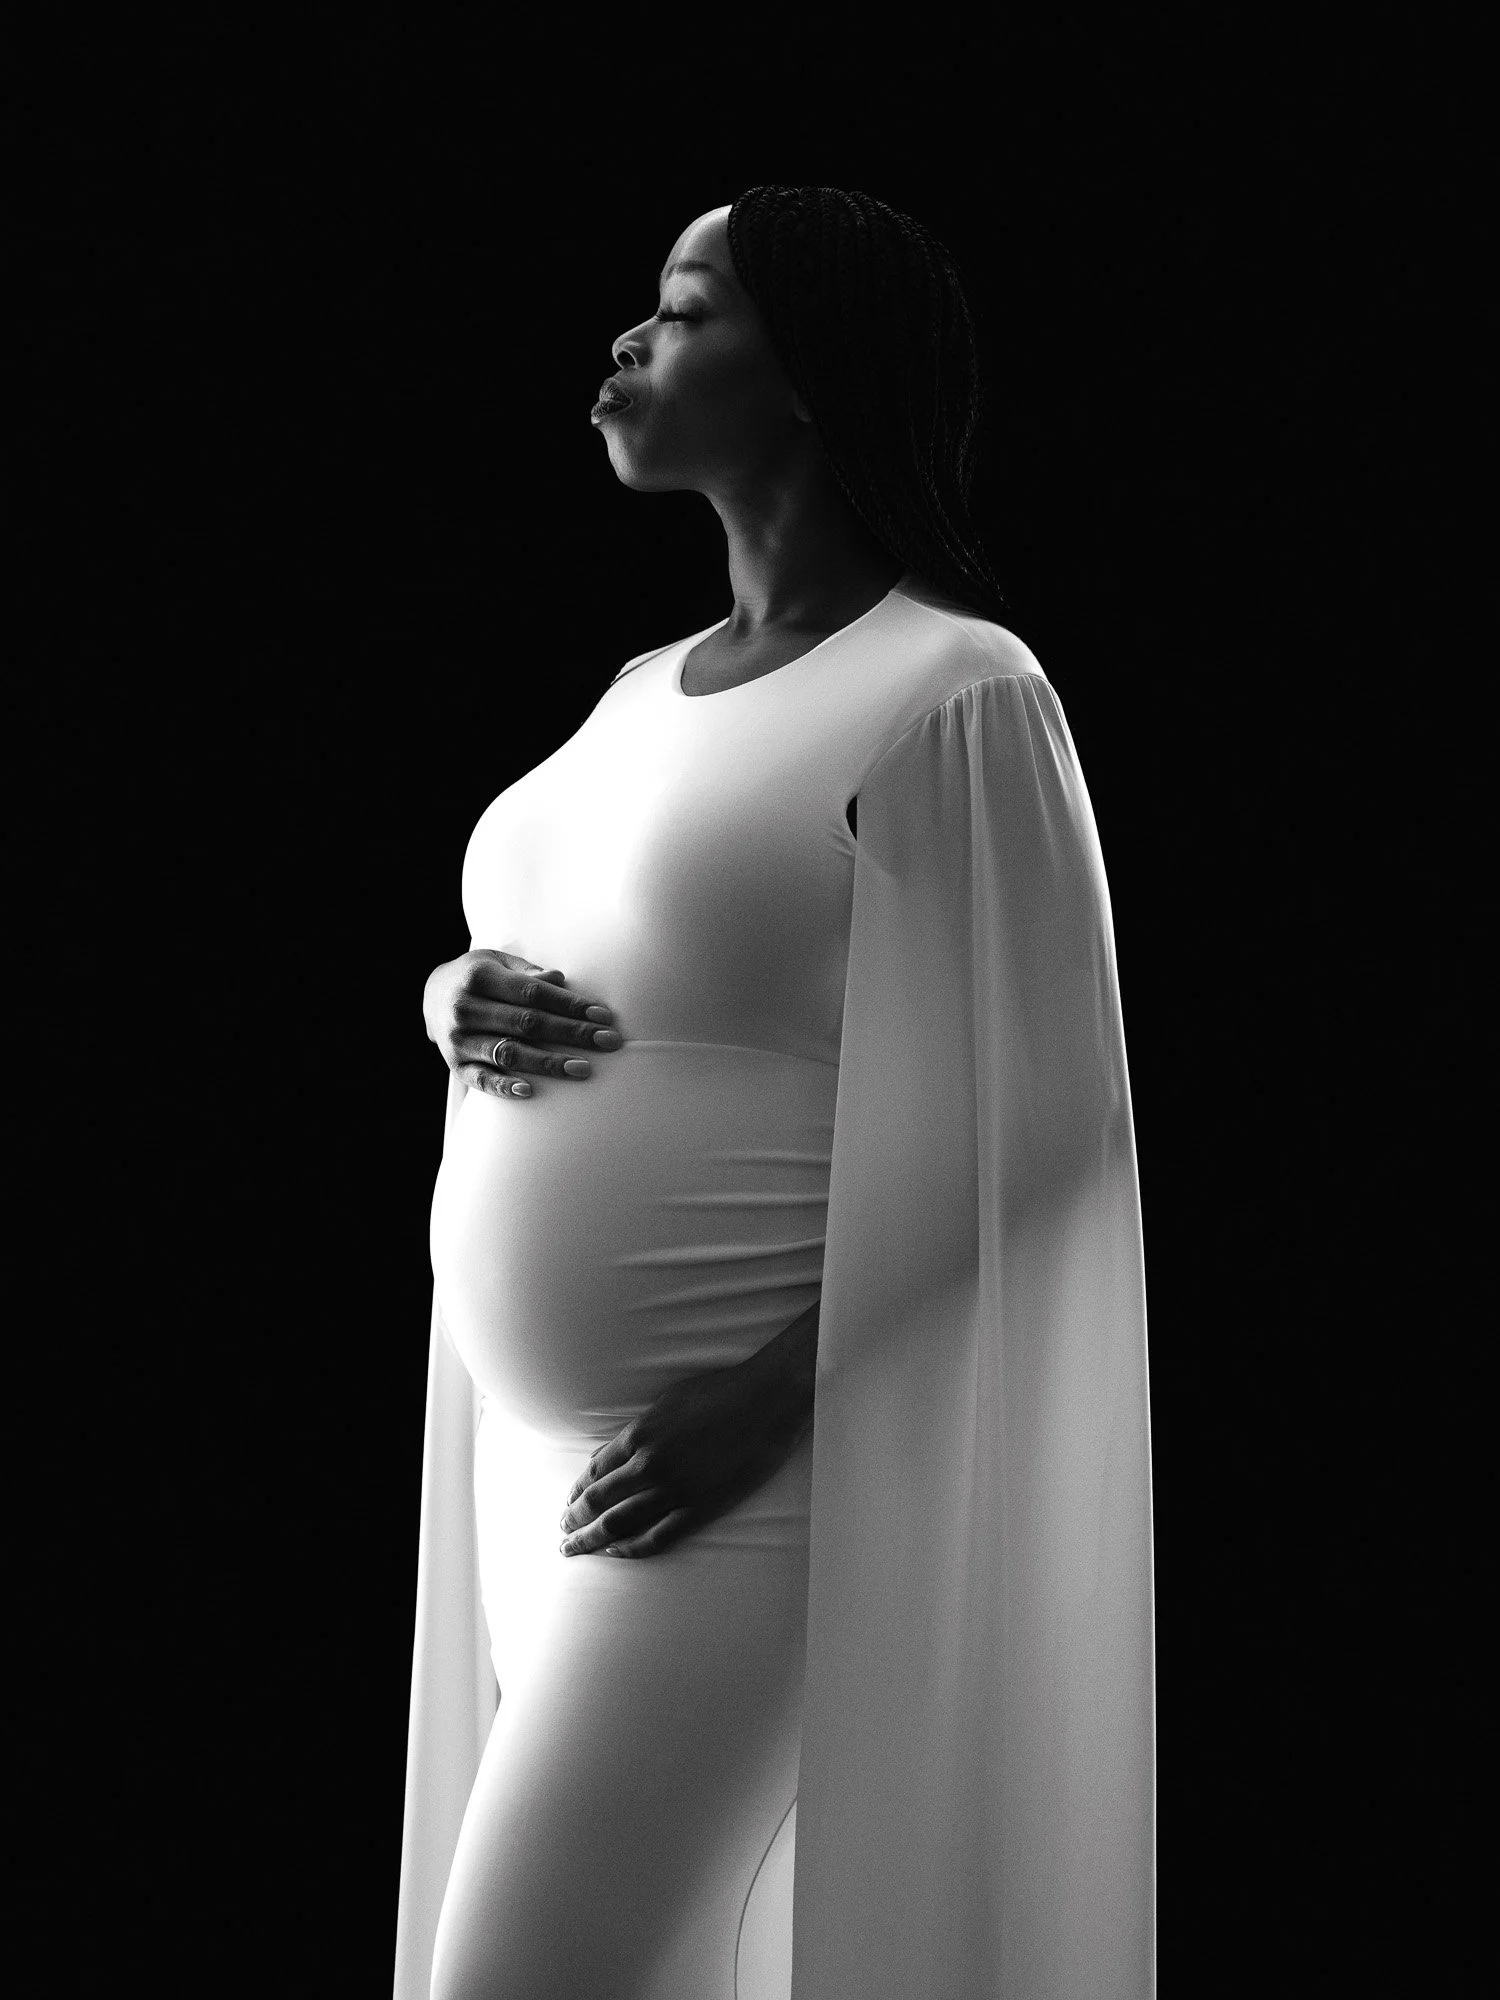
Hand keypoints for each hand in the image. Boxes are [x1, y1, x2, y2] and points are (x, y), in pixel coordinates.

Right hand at [422, 949, 623, 1097]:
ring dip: (549, 1063)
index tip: (603, 1015)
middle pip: (528, 1024)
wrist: (431, 995)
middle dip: (573, 1033)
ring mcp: (459, 1039)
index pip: (533, 993)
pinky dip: (504, 1087)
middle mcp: (466, 1008)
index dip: (570, 1005)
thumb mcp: (499, 962)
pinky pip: (481, 1079)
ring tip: (583, 1069)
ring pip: (510, 1053)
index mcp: (480, 977)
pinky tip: (530, 1091)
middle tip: (609, 1042)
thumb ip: (528, 973)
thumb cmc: (478, 976)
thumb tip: (560, 980)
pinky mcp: (455, 1064)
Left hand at [558, 1357, 812, 1558]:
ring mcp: (674, 1489)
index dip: (577, 1488)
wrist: (767, 1400)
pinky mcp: (700, 1508)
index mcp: (640, 1434)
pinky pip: (657, 1536)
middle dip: (574, 1518)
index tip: (568, 1501)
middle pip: (598, 1500)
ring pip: (619, 1522)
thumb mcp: (669, 1400)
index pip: (595, 1469)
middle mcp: (650, 1464)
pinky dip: (631, 1549)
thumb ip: (640, 1429)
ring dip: (591, 1538)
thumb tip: (614, 1451)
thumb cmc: (721, 1392)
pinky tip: (615, 1553)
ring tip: (573, 1548)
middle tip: (561, 1531)